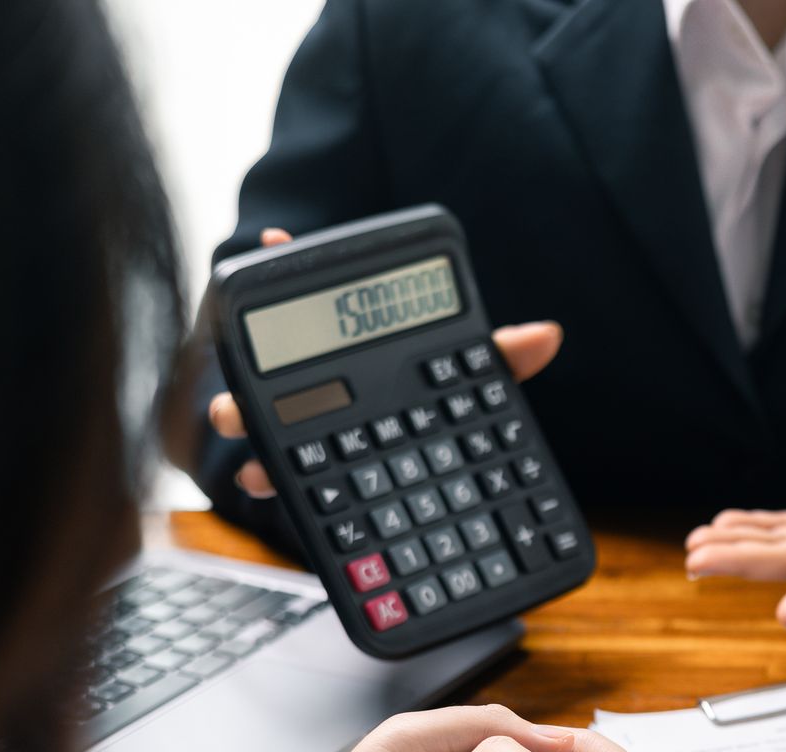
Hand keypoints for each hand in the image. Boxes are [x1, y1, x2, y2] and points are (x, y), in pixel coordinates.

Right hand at [208, 229, 564, 498]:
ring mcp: (315, 424)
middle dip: (246, 368)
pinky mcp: (314, 469)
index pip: (322, 290)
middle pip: (271, 362)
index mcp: (361, 345)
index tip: (270, 236)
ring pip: (263, 416)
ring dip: (244, 423)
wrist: (463, 480)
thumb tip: (547, 335)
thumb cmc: (460, 412)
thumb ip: (501, 360)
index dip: (290, 259)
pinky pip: (284, 468)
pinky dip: (270, 475)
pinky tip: (264, 481)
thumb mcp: (479, 387)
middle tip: (237, 390)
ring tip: (243, 438)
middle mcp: (326, 379)